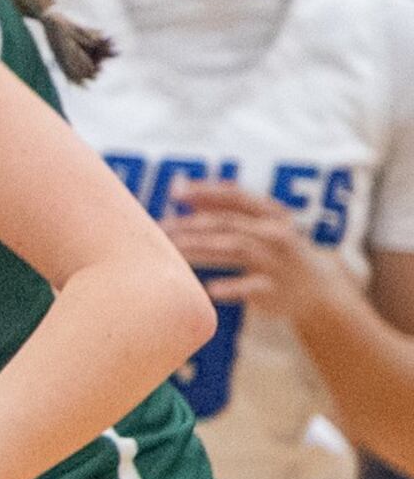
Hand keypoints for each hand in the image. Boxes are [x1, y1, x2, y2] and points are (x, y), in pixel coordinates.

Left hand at [162, 185, 343, 336]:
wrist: (318, 288)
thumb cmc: (277, 252)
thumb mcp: (259, 226)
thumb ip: (223, 208)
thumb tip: (181, 189)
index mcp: (271, 215)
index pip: (237, 197)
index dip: (206, 192)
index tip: (175, 192)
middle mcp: (275, 233)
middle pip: (230, 223)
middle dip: (193, 223)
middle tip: (160, 228)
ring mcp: (277, 261)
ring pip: (237, 248)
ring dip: (203, 247)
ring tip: (174, 248)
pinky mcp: (275, 289)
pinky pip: (251, 287)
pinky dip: (231, 287)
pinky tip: (209, 289)